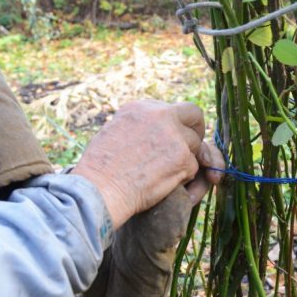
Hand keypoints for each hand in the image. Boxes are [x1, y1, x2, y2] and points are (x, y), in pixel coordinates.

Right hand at [71, 100, 224, 228]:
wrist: (99, 189)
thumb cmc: (101, 168)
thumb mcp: (117, 130)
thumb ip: (143, 125)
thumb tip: (162, 129)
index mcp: (143, 107)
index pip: (174, 108)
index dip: (180, 123)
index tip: (178, 134)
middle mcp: (161, 115)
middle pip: (194, 116)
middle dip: (197, 131)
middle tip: (191, 147)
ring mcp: (175, 136)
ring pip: (194, 145)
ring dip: (184, 159)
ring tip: (160, 172)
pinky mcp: (182, 158)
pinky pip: (192, 167)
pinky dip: (182, 177)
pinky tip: (161, 183)